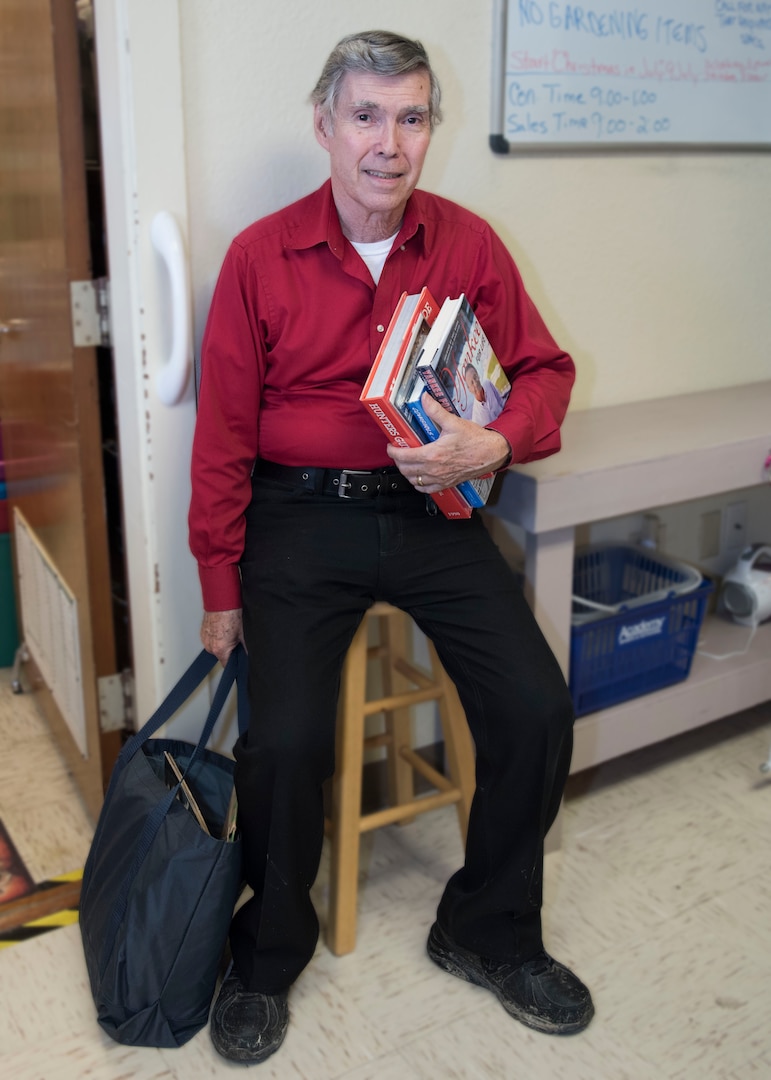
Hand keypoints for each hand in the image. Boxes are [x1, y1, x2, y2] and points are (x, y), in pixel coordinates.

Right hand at [201, 609, 244, 664]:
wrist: (221, 602)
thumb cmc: (231, 615)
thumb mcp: (242, 634)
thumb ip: (245, 648)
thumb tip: (247, 654)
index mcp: (220, 649)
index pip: (226, 665)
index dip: (234, 663)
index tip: (237, 659)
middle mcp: (210, 646)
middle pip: (221, 655)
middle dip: (228, 650)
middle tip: (235, 639)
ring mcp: (204, 639)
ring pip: (215, 647)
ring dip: (221, 643)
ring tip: (228, 631)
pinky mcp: (202, 633)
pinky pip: (210, 640)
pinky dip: (216, 636)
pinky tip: (222, 628)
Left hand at [386, 392, 510, 492]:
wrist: (491, 453)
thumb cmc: (475, 440)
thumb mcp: (453, 422)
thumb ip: (436, 411)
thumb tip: (424, 399)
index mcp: (432, 454)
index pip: (403, 457)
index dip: (393, 451)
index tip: (392, 446)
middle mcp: (434, 469)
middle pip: (405, 470)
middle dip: (398, 461)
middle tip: (399, 452)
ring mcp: (440, 479)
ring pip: (414, 481)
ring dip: (407, 473)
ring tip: (407, 463)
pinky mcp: (446, 484)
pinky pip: (426, 490)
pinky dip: (419, 484)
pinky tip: (419, 477)